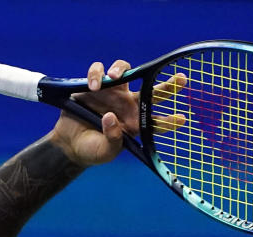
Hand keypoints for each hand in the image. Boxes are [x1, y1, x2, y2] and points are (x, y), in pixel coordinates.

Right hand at [48, 59, 186, 166]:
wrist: (70, 144)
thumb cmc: (92, 150)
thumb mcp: (105, 152)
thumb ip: (112, 139)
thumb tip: (111, 116)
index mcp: (135, 122)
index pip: (156, 121)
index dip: (170, 121)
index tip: (182, 120)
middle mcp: (128, 104)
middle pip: (152, 89)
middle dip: (169, 84)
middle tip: (182, 80)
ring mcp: (112, 92)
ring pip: (124, 69)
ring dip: (120, 69)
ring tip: (113, 78)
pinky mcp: (94, 86)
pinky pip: (98, 71)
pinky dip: (96, 74)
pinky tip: (92, 86)